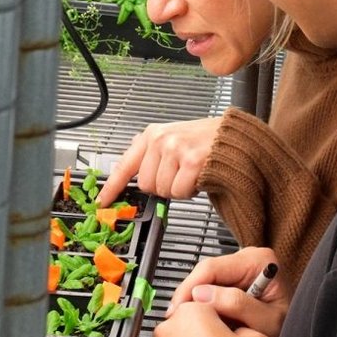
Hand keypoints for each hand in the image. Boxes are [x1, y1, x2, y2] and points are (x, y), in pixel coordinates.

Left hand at [95, 116, 223, 206]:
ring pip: (163, 191)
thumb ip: (151, 152)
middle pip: (146, 185)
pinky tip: (198, 177)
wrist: (233, 136)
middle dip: (162, 186)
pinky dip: (189, 191)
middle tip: (178, 175)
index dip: (112, 187)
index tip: (102, 201)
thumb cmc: (204, 139)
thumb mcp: (172, 137)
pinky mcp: (191, 162)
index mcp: (152, 135)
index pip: (125, 165)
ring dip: (178, 188)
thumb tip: (130, 173)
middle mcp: (161, 140)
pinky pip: (179, 192)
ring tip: (190, 173)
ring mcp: (176, 150)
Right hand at [168, 247, 289, 336]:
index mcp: (259, 260)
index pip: (212, 267)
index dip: (190, 287)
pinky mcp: (234, 280)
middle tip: (175, 319)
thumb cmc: (290, 330)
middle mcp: (249, 258)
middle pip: (205, 272)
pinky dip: (201, 304)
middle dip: (188, 295)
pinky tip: (196, 319)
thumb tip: (202, 295)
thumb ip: (238, 305)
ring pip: (204, 280)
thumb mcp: (266, 321)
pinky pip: (209, 288)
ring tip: (183, 322)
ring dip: (193, 301)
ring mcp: (240, 268)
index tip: (178, 309)